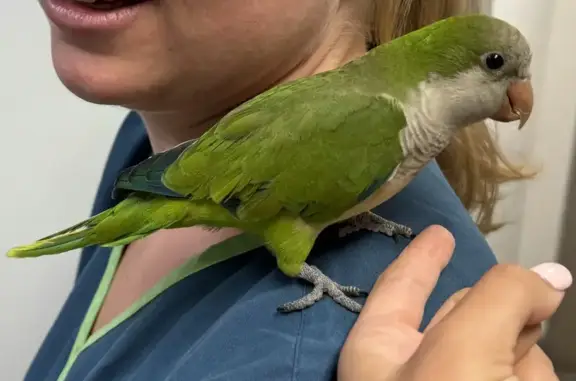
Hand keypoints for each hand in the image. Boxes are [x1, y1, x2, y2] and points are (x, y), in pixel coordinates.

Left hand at [338, 225, 571, 380]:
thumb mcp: (461, 349)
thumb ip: (501, 299)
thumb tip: (549, 280)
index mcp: (377, 347)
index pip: (401, 284)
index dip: (421, 256)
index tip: (440, 233)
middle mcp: (412, 372)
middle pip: (467, 315)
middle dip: (500, 313)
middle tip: (531, 312)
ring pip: (506, 350)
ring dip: (522, 359)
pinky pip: (526, 380)